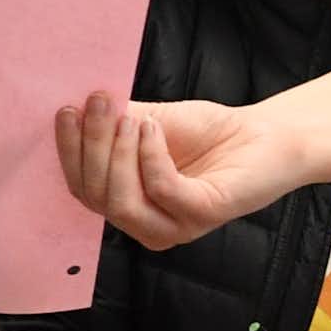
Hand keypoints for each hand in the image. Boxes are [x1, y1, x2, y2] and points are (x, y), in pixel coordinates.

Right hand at [55, 94, 284, 249]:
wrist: (263, 135)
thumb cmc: (207, 132)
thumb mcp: (146, 122)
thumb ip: (110, 122)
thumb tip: (71, 105)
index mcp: (128, 204)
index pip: (82, 187)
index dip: (68, 151)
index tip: (66, 109)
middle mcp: (147, 224)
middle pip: (96, 195)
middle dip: (90, 145)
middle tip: (98, 103)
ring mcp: (175, 227)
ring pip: (121, 201)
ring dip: (116, 152)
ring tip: (130, 117)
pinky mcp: (203, 216)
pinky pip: (161, 190)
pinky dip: (151, 155)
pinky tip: (156, 128)